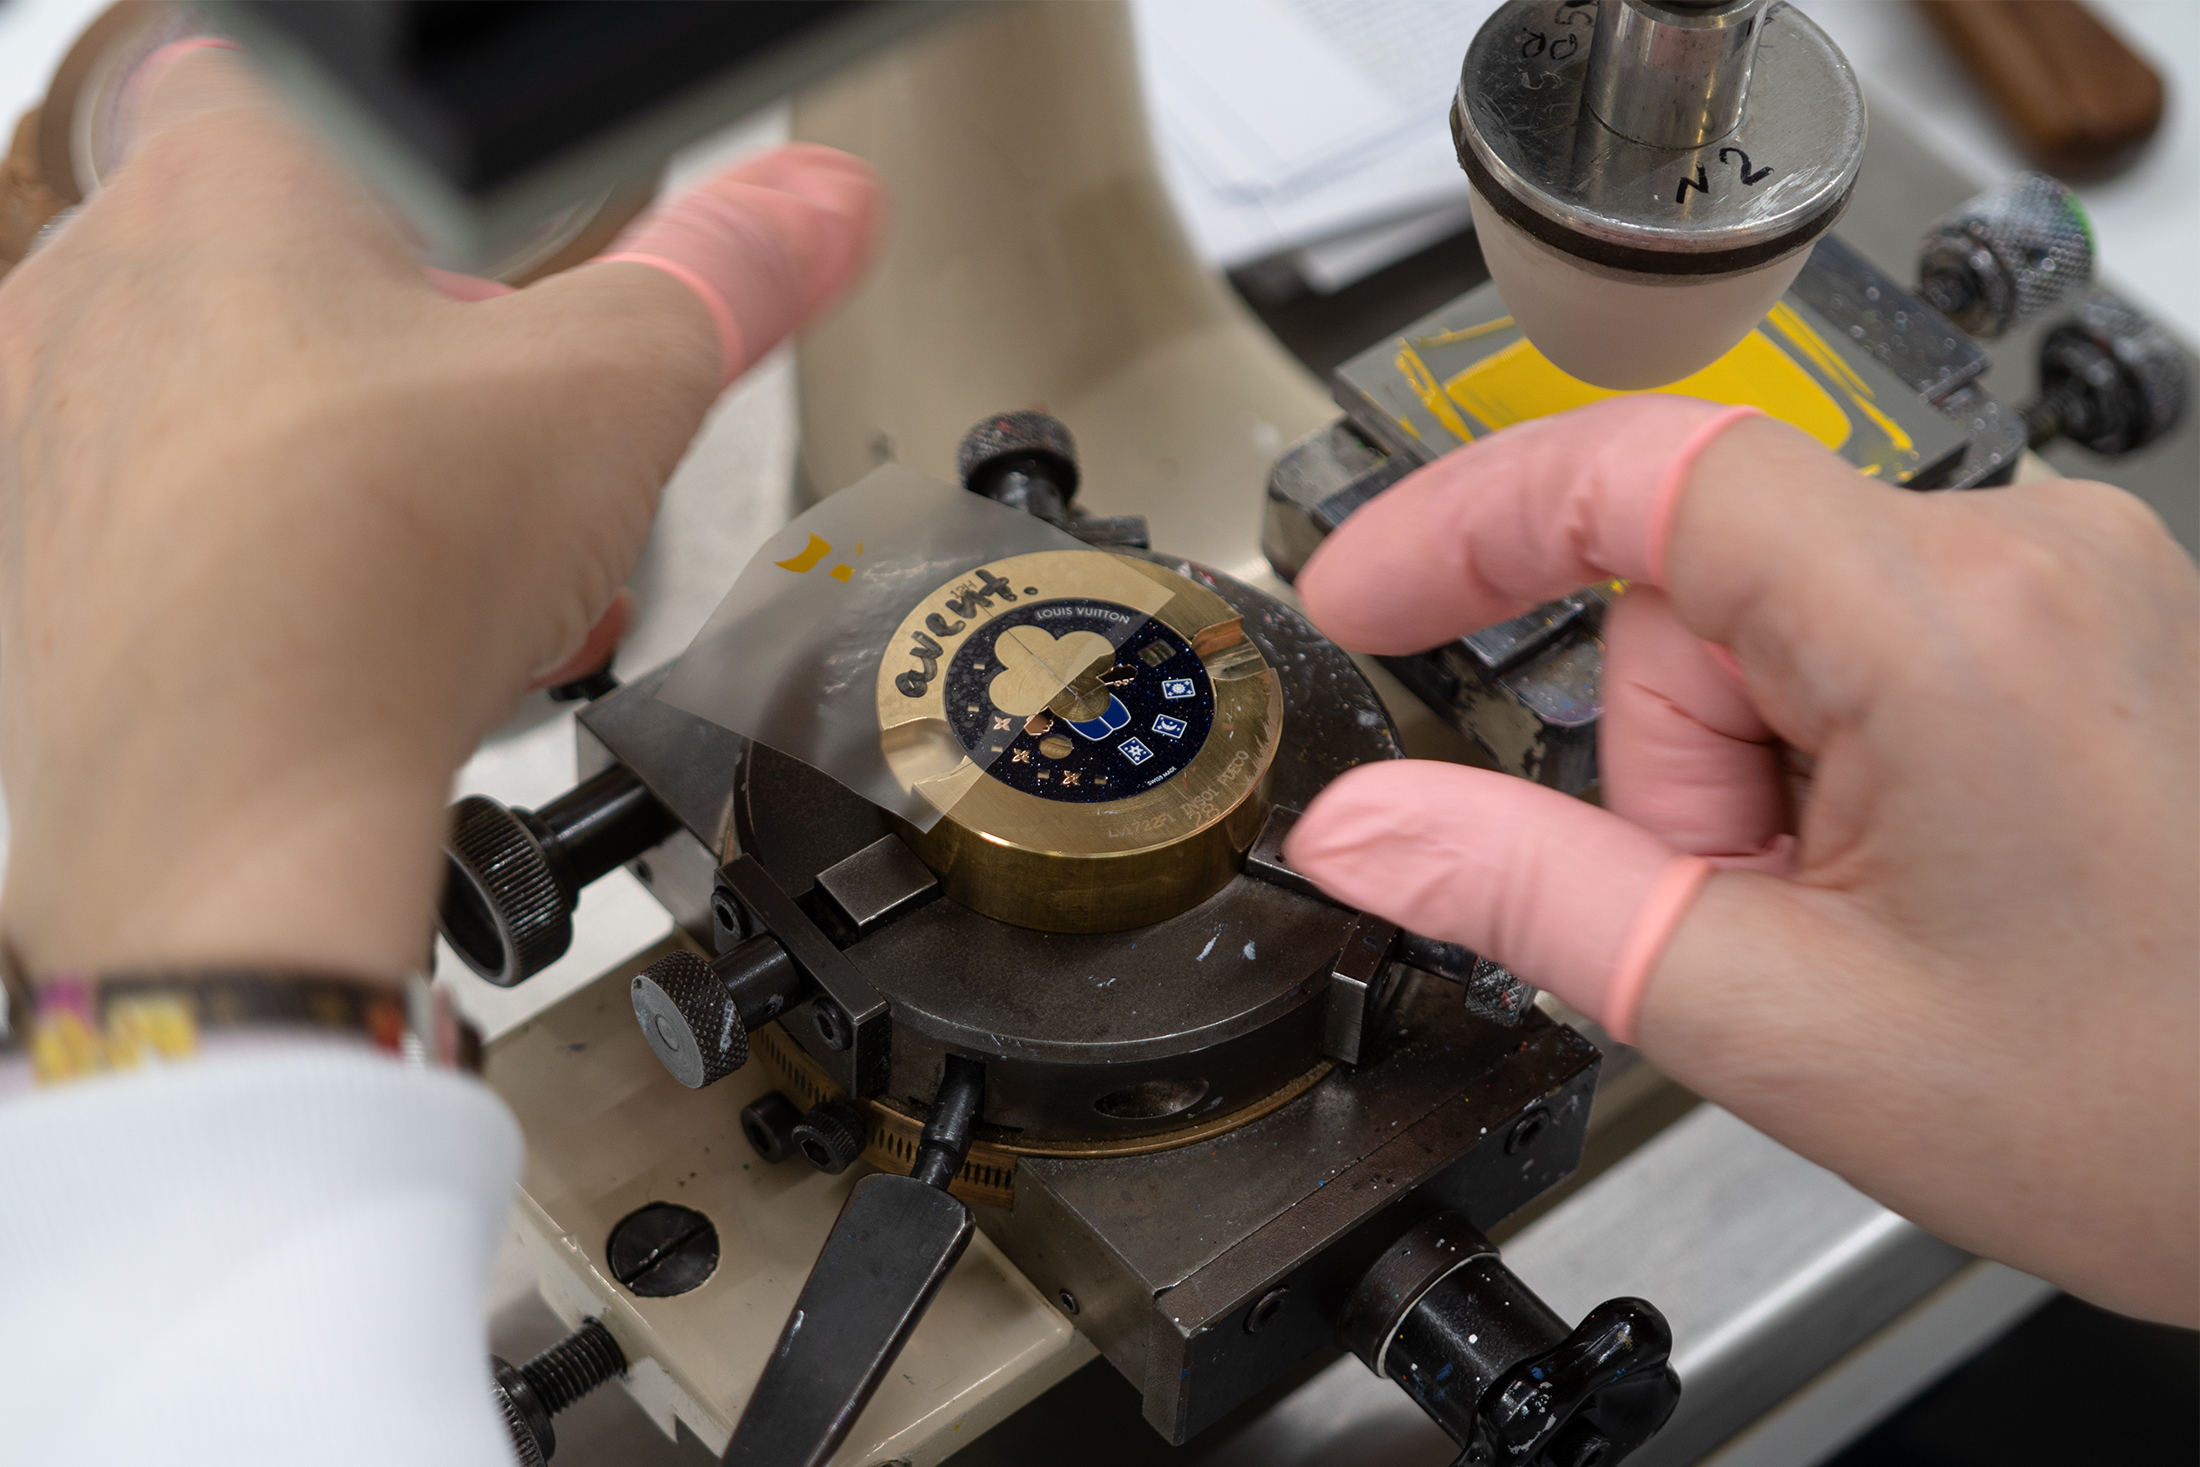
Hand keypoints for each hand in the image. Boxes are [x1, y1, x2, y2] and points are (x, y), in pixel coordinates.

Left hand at [0, 49, 880, 982]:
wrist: (232, 809)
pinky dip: (285, 572)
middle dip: (428, 377)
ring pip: (248, 417)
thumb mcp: (618, 391)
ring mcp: (49, 432)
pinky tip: (374, 634)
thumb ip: (729, 274)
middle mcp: (100, 287)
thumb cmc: (369, 579)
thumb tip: (819, 208)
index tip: (509, 305)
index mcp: (229, 185)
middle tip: (507, 458)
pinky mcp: (43, 567)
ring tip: (459, 566)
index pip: (348, 120)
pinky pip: (188, 535)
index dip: (455, 219)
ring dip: (366, 478)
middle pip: (310, 287)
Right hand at [1283, 395, 2197, 1323]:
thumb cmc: (2127, 1107)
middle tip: (1753, 904)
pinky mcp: (2067, 607)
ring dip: (1746, 762)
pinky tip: (1889, 860)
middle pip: (1690, 586)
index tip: (1366, 595)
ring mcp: (2062, 571)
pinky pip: (1847, 628)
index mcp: (1948, 626)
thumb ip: (1528, 894)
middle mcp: (2027, 551)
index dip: (1466, 523)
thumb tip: (1366, 826)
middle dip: (1671, 753)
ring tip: (1845, 901)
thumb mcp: (1766, 1014)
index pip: (1640, 469)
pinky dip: (1814, 742)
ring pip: (1761, 616)